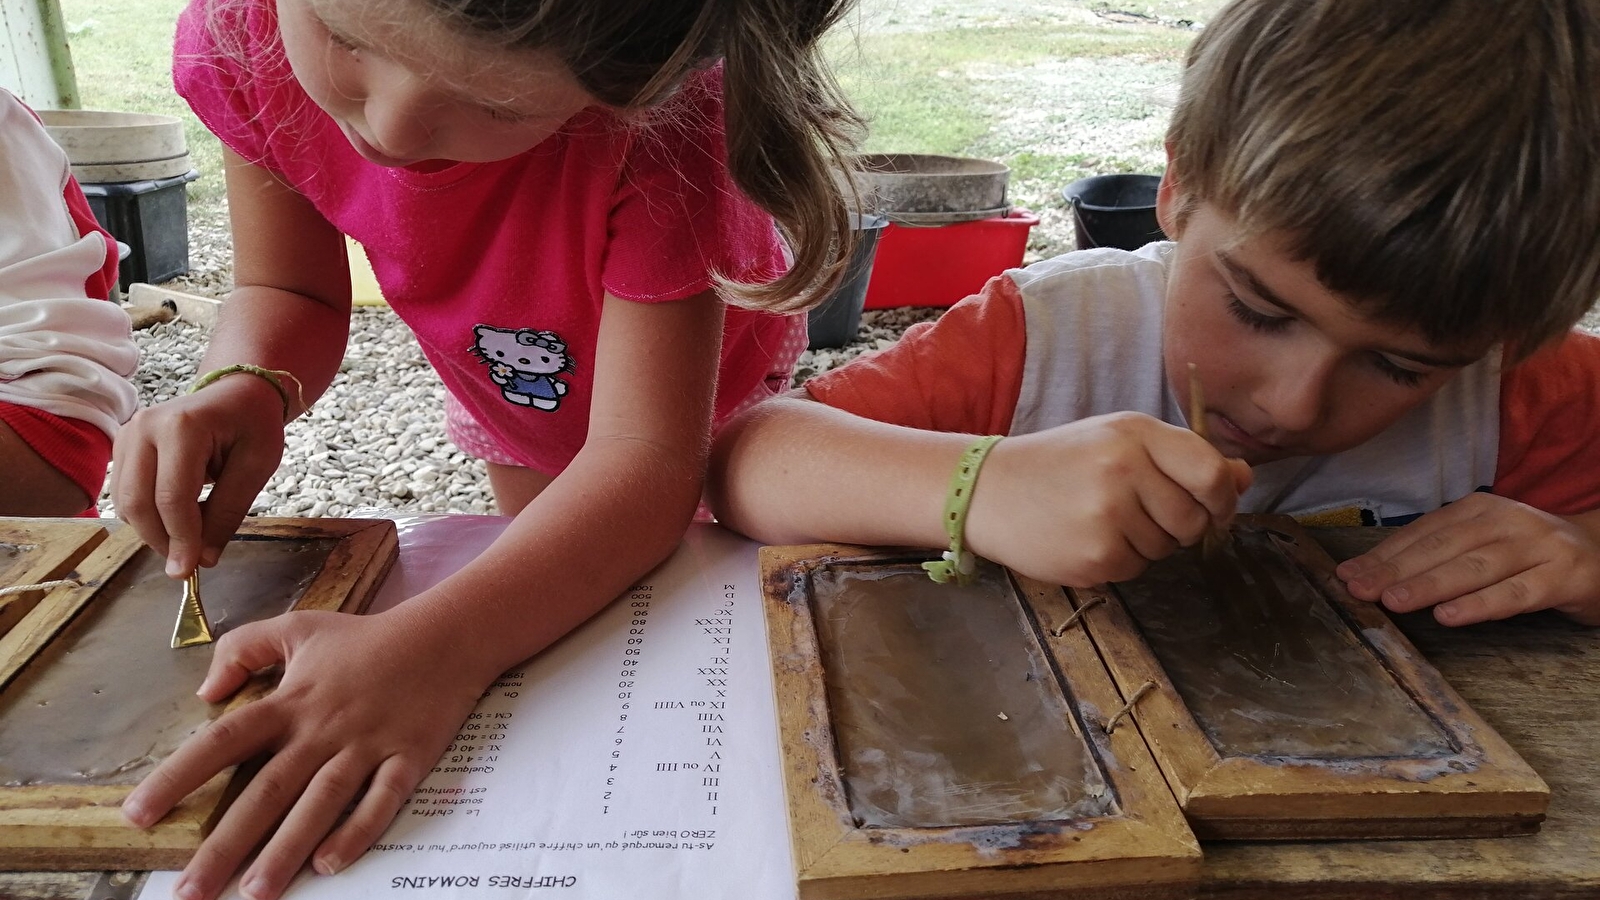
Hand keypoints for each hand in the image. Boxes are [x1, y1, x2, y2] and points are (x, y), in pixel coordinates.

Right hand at [111, 375, 286, 576]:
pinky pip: (125, 495)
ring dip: (153, 532)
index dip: (181, 538)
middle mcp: (144, 427)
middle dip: (163, 541)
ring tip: (189, 538)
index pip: (172, 497)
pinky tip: (176, 518)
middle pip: (139, 503)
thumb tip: (204, 559)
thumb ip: (229, 512)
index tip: (191, 570)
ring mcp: (127, 435)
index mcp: (182, 427)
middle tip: (189, 563)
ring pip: (125, 504)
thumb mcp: (257, 467)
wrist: (236, 394)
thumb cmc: (253, 425)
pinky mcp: (121, 446)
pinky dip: (147, 516)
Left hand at [121, 607, 488, 899]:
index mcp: (292, 700)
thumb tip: (205, 690)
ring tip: (255, 892)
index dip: (178, 776)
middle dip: (226, 844)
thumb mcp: (299, 626)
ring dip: (286, 849)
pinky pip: (382, 801)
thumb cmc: (368, 637)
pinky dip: (358, 832)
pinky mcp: (409, 759)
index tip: (138, 814)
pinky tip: (329, 863)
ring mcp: (368, 745)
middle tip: (190, 891)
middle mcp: (324, 728)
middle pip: (268, 791)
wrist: (447, 636)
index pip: (224, 740)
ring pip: (321, 803)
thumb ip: (244, 648)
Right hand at [963, 412, 1252, 586]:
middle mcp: (1124, 470)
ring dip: (1147, 543)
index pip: (1211, 472)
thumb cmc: (1060, 463)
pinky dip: (1120, 560)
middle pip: (1195, 518)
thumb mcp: (1119, 441)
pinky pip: (1137, 569)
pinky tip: (1087, 538)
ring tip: (1103, 520)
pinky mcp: (1096, 556)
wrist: (988, 491)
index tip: (1213, 506)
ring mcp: (1109, 515)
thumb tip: (1244, 477)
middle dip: (1181, 524)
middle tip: (1141, 513)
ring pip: (1168, 548)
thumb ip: (1182, 456)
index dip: (1222, 497)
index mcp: (1134, 433)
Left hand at [1337, 492, 1599, 625]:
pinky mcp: (1564, 576)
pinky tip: (1450, 616)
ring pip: (1475, 567)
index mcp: (1480, 510)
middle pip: (1443, 547)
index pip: (1423, 532)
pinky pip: (1517, 593)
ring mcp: (1538, 547)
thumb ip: (1435, 556)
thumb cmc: (1530, 556)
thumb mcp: (1483, 546)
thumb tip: (1370, 574)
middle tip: (1359, 589)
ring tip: (1393, 601)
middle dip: (1396, 570)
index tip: (1347, 576)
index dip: (1383, 555)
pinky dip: (1481, 605)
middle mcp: (1507, 521)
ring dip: (1430, 584)